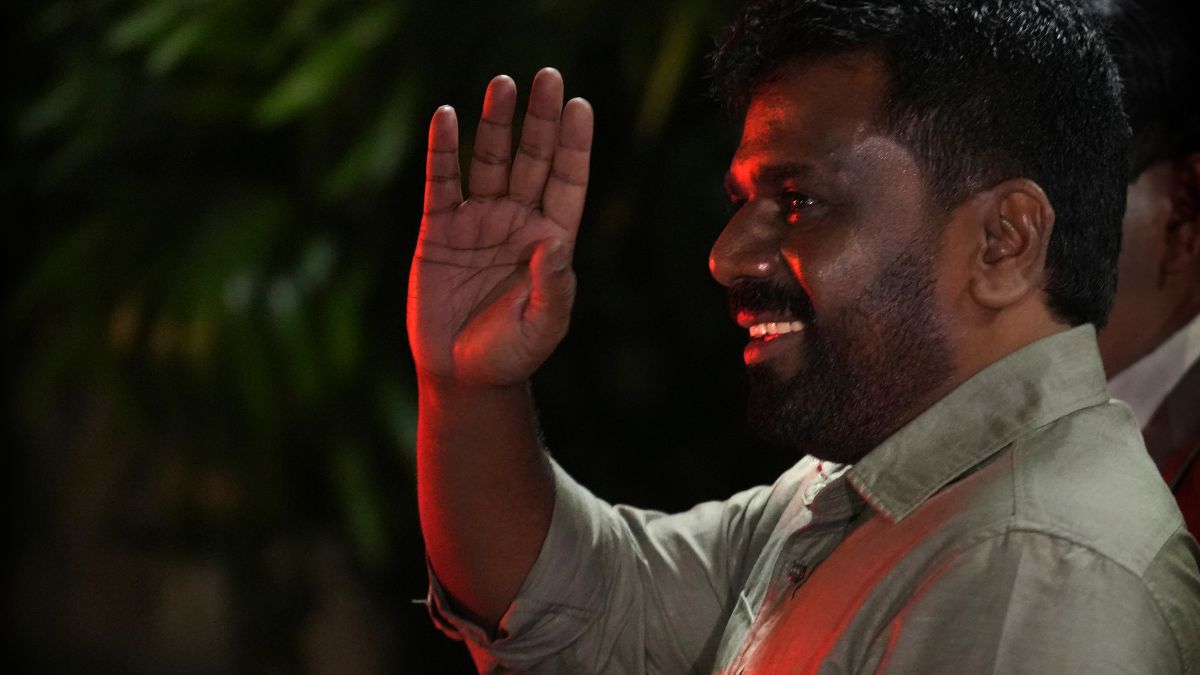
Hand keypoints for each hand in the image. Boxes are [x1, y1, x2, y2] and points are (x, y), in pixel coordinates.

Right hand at [408, 68, 593, 385]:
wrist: (461, 375)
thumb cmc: (511, 355)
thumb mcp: (542, 327)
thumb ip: (552, 287)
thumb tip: (554, 245)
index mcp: (551, 239)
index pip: (567, 181)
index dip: (573, 144)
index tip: (579, 106)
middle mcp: (518, 221)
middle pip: (532, 158)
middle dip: (539, 119)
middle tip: (546, 77)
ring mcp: (478, 221)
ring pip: (489, 161)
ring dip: (495, 123)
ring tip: (502, 84)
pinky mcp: (439, 230)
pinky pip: (442, 182)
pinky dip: (442, 150)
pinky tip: (444, 116)